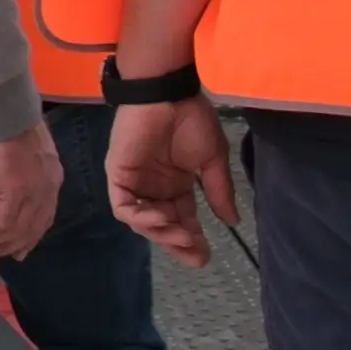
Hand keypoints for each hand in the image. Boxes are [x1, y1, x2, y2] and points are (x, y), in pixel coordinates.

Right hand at [0, 125, 61, 260]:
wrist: (7, 111)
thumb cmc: (12, 126)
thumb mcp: (28, 153)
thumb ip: (26, 171)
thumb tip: (11, 182)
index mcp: (52, 180)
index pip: (45, 218)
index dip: (31, 238)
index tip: (18, 250)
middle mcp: (48, 190)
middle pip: (32, 229)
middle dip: (12, 246)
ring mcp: (34, 192)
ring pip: (17, 230)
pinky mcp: (15, 191)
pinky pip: (2, 222)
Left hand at [107, 95, 236, 267]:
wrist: (168, 93)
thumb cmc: (191, 119)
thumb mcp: (212, 159)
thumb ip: (218, 191)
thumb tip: (232, 222)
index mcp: (176, 185)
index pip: (182, 220)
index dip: (192, 240)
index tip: (206, 256)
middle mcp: (154, 188)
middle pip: (162, 226)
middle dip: (177, 243)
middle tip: (195, 254)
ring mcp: (135, 182)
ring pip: (142, 221)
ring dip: (161, 233)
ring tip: (182, 236)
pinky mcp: (118, 174)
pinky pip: (123, 207)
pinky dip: (139, 218)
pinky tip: (160, 219)